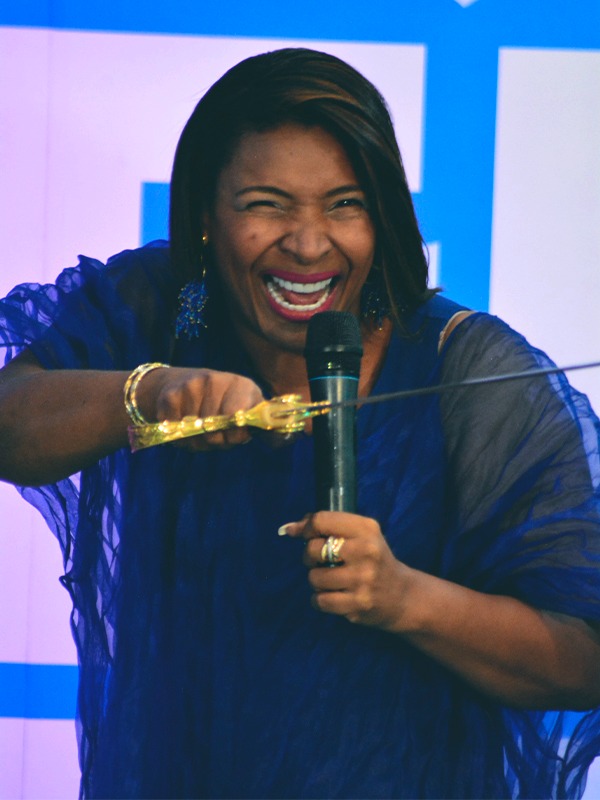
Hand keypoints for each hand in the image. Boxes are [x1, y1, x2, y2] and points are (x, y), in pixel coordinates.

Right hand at [138, 367, 263, 449]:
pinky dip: (180, 437)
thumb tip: (286, 438)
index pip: (237, 416)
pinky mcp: (170, 396)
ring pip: (194, 434)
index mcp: (241, 385)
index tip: (236, 437)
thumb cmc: (224, 402)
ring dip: (198, 442)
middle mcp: (216, 381)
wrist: (182, 382)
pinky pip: (175, 431)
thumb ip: (263, 424)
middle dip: (216, 441)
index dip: (236, 434)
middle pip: (214, 430)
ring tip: (202, 431)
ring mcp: (191, 387)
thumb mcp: (247, 406)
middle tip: (218, 437)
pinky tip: (184, 426)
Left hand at [281, 511, 410, 630]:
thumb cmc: (373, 560)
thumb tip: (288, 529)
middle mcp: (366, 551)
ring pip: (314, 577)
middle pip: (313, 549)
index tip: (307, 535)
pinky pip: (319, 600)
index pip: (321, 520)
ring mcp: (362, 579)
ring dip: (316, 580)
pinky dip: (319, 599)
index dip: (307, 528)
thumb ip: (325, 527)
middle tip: (321, 561)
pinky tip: (333, 596)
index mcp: (366, 528)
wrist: (401, 595)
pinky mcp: (358, 604)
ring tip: (331, 580)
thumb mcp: (359, 535)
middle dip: (309, 556)